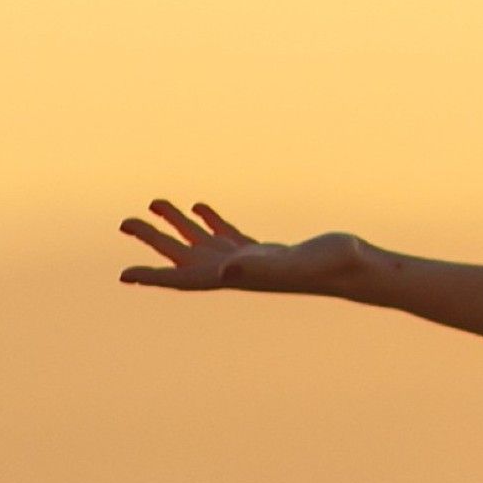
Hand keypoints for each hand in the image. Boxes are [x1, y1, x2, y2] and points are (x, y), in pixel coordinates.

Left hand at [117, 201, 369, 292]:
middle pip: (186, 257)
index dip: (153, 277)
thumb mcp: (292, 262)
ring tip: (156, 202)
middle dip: (155, 241)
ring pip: (204, 243)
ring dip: (178, 225)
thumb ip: (260, 265)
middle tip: (125, 222)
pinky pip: (227, 236)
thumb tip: (226, 268)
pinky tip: (199, 208)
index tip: (124, 276)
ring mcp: (252, 261)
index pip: (186, 280)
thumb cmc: (330, 267)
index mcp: (238, 278)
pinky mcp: (266, 251)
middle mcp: (239, 272)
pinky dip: (209, 222)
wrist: (359, 269)